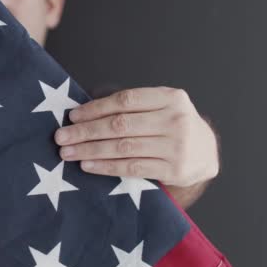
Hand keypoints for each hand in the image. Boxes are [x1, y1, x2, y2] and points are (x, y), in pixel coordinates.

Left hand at [55, 87, 218, 187]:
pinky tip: (87, 165)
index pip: (125, 100)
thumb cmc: (169, 126)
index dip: (96, 108)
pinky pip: (132, 168)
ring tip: (67, 152)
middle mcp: (176, 119)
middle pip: (120, 124)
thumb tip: (80, 114)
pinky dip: (106, 166)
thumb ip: (128, 108)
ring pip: (123, 147)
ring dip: (90, 150)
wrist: (205, 152)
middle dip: (86, 131)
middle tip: (61, 136)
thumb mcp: (158, 108)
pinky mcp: (174, 169)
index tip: (72, 116)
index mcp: (170, 97)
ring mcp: (177, 146)